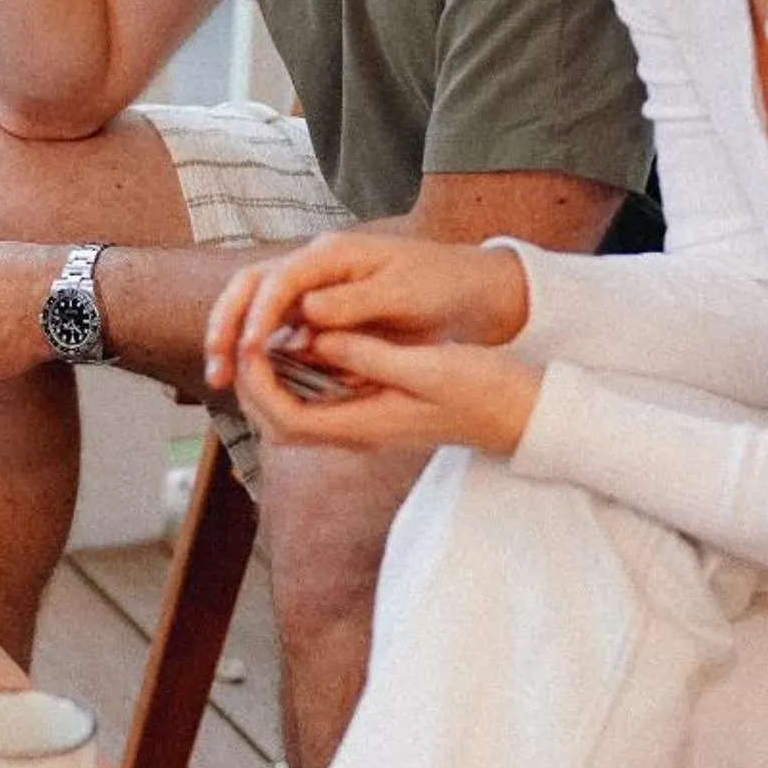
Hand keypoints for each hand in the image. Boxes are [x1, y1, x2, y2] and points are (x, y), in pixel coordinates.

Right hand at [202, 230, 529, 395]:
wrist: (470, 286)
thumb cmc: (441, 285)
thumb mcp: (403, 293)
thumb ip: (353, 303)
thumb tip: (304, 314)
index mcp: (331, 254)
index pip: (277, 280)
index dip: (258, 315)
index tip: (250, 351)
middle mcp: (312, 266)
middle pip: (248, 286)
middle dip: (224, 324)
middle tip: (216, 367)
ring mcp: (312, 286)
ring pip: (254, 306)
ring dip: (232, 340)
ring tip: (222, 377)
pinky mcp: (319, 309)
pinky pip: (276, 326)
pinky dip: (258, 350)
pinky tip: (254, 378)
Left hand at [230, 330, 541, 459]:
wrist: (522, 413)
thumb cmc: (484, 390)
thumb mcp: (427, 366)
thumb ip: (368, 355)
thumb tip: (314, 339)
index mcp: (365, 426)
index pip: (285, 419)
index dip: (257, 384)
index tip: (252, 343)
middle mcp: (357, 432)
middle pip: (278, 424)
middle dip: (252, 384)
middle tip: (244, 338)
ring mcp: (364, 425)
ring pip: (294, 413)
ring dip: (270, 380)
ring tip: (264, 335)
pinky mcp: (372, 412)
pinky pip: (318, 400)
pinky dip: (297, 375)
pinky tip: (301, 340)